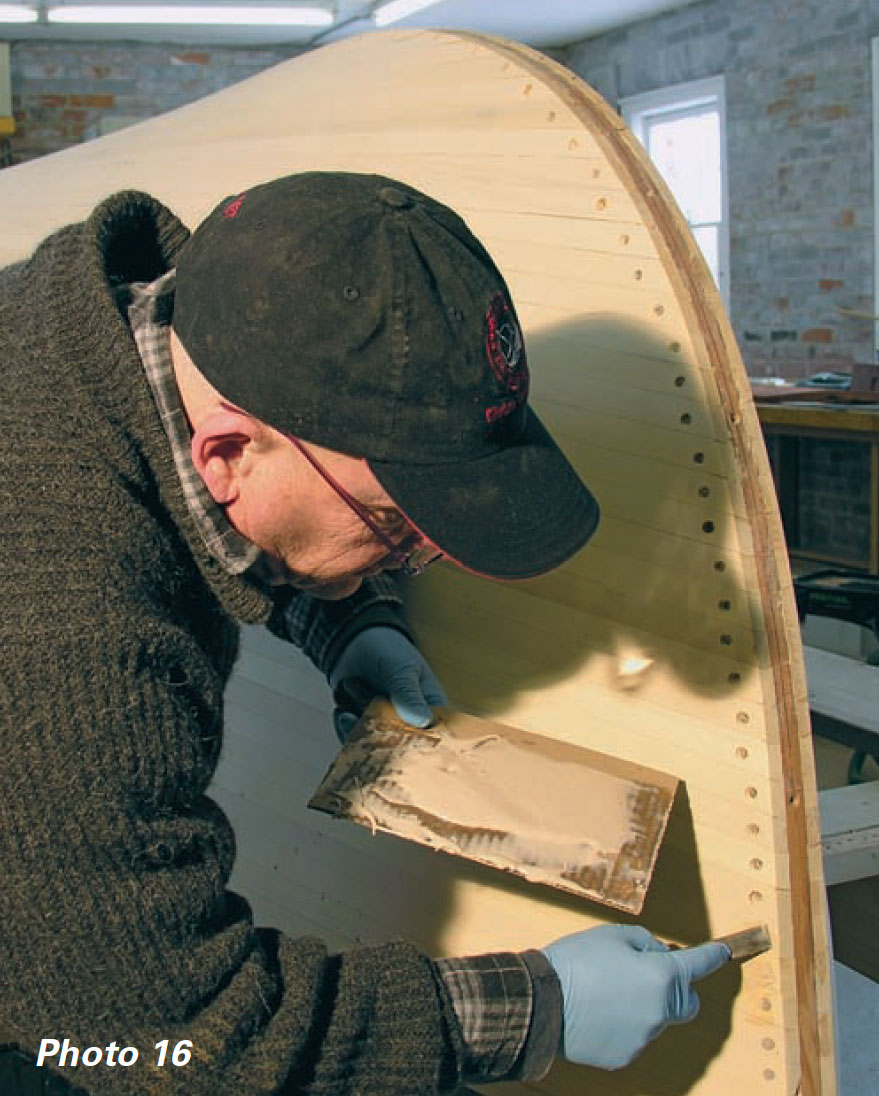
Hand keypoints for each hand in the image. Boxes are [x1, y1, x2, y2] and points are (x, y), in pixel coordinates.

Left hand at [330, 627, 446, 734]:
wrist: (355, 642)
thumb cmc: (389, 650)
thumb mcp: (401, 669)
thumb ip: (408, 694)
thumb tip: (421, 721)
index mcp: (430, 710)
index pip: (430, 738)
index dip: (415, 743)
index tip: (394, 733)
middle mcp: (408, 724)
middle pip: (397, 746)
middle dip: (377, 728)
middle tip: (363, 704)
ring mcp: (384, 727)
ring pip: (372, 744)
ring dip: (358, 721)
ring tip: (353, 690)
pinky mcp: (362, 728)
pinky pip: (354, 741)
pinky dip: (345, 725)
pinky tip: (341, 708)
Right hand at [542, 924, 729, 1069]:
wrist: (542, 1000)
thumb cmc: (577, 962)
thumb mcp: (613, 935)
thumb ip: (645, 942)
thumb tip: (659, 956)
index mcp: (661, 976)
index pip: (698, 964)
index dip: (713, 956)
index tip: (723, 953)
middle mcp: (660, 1011)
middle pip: (686, 1003)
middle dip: (676, 989)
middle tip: (647, 974)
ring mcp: (644, 1038)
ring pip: (656, 1019)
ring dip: (643, 1005)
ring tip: (605, 991)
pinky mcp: (625, 1056)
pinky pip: (634, 1036)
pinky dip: (624, 1025)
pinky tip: (598, 1012)